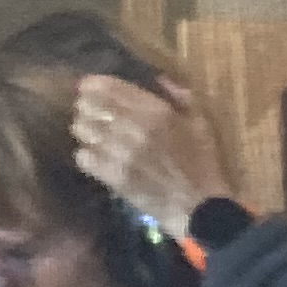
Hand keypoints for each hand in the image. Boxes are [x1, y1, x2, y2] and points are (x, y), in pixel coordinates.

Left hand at [69, 74, 230, 242]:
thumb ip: (182, 97)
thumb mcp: (201, 123)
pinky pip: (83, 157)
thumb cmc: (202, 164)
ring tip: (89, 134)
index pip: (109, 88)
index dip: (91, 85)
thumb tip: (159, 78)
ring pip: (83, 130)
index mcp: (156, 111)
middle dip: (85, 107)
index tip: (86, 87)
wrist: (200, 207)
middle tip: (88, 112)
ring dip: (84, 130)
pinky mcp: (114, 176)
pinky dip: (85, 155)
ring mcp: (122, 153)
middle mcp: (135, 127)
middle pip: (90, 106)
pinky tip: (93, 157)